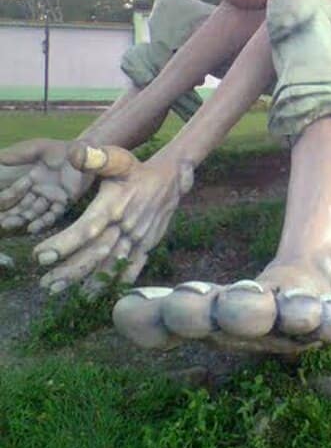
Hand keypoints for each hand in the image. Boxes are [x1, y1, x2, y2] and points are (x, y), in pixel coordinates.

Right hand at [0, 139, 92, 233]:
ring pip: (34, 212)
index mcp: (31, 179)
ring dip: (22, 219)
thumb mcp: (36, 148)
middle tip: (0, 222)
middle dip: (11, 213)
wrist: (84, 152)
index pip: (14, 192)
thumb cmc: (60, 149)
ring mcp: (51, 197)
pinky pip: (52, 214)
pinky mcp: (65, 202)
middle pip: (22, 205)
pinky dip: (42, 222)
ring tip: (9, 225)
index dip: (5, 199)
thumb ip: (18, 154)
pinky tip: (31, 228)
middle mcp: (39, 190)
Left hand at [33, 144, 193, 292]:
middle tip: (48, 284)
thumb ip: (99, 158)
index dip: (65, 243)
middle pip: (96, 252)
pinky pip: (134, 266)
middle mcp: (126, 224)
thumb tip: (78, 154)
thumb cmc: (137, 169)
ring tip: (67, 292)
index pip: (87, 227)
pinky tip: (101, 293)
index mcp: (114, 204)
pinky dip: (118, 280)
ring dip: (91, 280)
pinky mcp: (148, 244)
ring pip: (113, 263)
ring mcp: (139, 237)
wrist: (171, 178)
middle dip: (71, 270)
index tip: (41, 256)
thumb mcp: (119, 159)